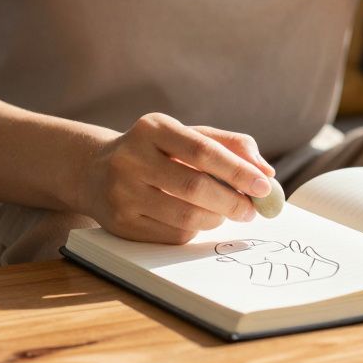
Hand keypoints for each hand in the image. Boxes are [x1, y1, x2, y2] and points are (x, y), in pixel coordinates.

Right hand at [79, 113, 275, 243]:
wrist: (96, 171)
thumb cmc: (158, 152)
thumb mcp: (189, 136)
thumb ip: (232, 146)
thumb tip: (266, 172)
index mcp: (152, 128)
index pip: (203, 150)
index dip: (238, 170)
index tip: (264, 185)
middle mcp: (131, 158)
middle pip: (194, 187)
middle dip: (232, 201)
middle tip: (252, 209)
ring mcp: (122, 193)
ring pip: (185, 217)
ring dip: (216, 218)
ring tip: (225, 213)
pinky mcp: (120, 223)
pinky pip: (172, 235)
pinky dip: (195, 230)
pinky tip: (197, 219)